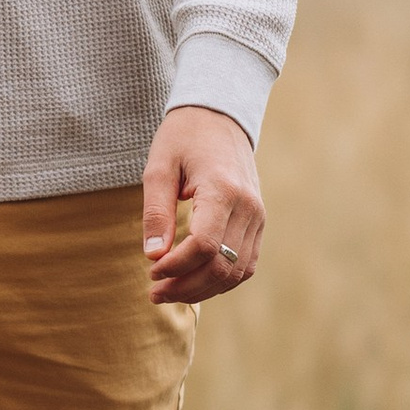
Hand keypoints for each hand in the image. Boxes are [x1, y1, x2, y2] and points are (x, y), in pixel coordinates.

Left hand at [140, 106, 263, 304]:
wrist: (219, 117)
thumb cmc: (183, 138)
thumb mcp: (159, 168)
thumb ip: (156, 213)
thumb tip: (153, 257)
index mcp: (223, 190)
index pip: (205, 246)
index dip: (177, 267)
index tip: (151, 271)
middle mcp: (248, 207)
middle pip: (222, 266)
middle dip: (187, 287)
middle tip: (154, 292)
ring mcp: (258, 217)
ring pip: (236, 272)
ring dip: (203, 289)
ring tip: (170, 292)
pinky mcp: (258, 223)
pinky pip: (245, 264)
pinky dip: (220, 280)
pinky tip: (194, 281)